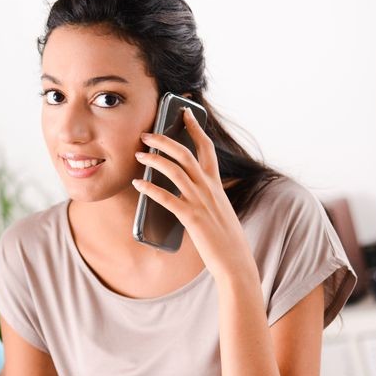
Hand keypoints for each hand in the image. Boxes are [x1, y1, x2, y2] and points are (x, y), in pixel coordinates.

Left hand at [132, 108, 255, 281]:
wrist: (236, 263)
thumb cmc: (225, 240)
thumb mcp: (218, 210)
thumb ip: (205, 196)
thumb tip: (186, 189)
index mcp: (216, 185)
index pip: (207, 148)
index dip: (195, 128)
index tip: (185, 112)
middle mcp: (209, 189)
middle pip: (186, 154)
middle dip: (164, 140)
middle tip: (146, 134)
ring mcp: (201, 202)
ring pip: (175, 171)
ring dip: (154, 160)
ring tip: (138, 154)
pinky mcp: (192, 218)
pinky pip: (167, 198)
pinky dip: (150, 189)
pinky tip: (138, 184)